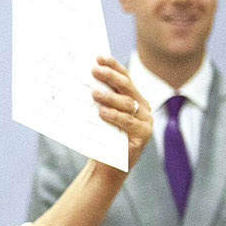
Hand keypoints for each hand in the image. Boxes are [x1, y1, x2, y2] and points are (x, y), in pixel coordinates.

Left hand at [91, 56, 152, 170]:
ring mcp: (145, 121)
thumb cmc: (101, 138)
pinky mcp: (143, 135)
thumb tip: (80, 80)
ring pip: (128, 103)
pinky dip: (115, 116)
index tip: (98, 57)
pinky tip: (102, 113)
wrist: (106, 167)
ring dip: (110, 97)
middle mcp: (143, 107)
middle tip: (93, 71)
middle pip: (127, 87)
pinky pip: (129, 122)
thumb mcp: (98, 115)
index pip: (124, 77)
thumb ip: (97, 100)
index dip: (113, 66)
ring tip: (94, 93)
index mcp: (133, 98)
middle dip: (110, 77)